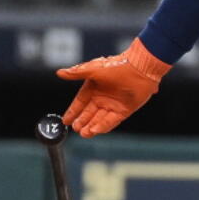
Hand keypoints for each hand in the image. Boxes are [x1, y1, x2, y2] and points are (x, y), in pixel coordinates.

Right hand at [56, 38, 170, 136]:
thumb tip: (59, 73)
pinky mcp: (124, 110)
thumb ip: (76, 73)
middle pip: (89, 113)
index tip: (65, 120)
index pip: (80, 102)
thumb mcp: (93, 69)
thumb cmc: (116, 65)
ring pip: (99, 119)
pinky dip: (103, 126)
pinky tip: (95, 131)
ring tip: (83, 133)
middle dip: (82, 121)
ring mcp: (113, 104)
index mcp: (94, 87)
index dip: (73, 111)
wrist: (139, 68)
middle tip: (75, 129)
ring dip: (91, 126)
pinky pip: (111, 121)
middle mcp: (103, 97)